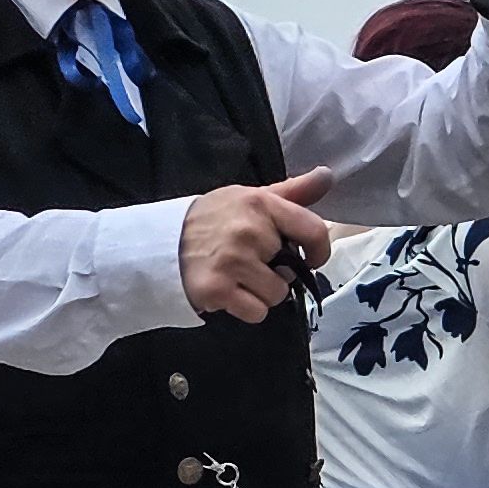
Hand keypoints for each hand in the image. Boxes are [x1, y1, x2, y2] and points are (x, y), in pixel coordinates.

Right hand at [179, 168, 335, 321]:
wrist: (161, 242)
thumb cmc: (213, 219)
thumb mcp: (250, 198)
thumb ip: (292, 192)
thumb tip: (327, 174)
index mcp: (261, 204)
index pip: (313, 231)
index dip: (318, 251)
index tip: (308, 258)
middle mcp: (249, 232)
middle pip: (292, 271)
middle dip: (275, 272)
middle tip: (248, 260)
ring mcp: (232, 262)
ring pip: (276, 295)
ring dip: (261, 293)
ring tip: (236, 276)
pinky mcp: (217, 290)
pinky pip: (257, 312)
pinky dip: (245, 308)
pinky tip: (228, 290)